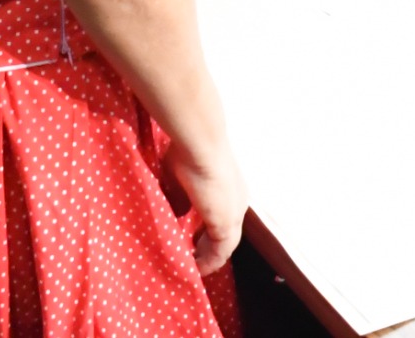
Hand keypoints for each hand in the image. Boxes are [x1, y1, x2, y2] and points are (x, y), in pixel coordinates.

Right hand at [164, 139, 246, 270]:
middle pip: (224, 235)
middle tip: (189, 260)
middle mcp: (236, 203)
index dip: (206, 232)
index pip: (220, 218)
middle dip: (206, 249)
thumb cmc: (187, 154)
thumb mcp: (179, 180)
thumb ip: (181, 199)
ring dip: (207, 259)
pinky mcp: (227, 223)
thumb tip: (178, 214)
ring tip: (190, 269)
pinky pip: (219, 253)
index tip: (190, 242)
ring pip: (223, 247)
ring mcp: (234, 214)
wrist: (200, 145)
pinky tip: (195, 270)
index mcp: (227, 191)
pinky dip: (208, 263)